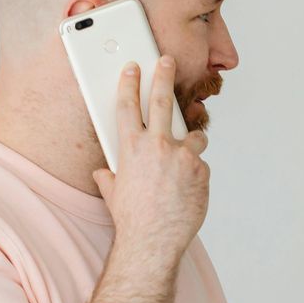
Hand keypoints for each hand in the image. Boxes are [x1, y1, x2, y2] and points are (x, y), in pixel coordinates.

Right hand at [92, 56, 209, 266]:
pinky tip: (187, 189)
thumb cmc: (131, 219)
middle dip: (164, 76)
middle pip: (162, 101)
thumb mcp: (112, 193)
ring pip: (194, 136)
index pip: (128, 105)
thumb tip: (102, 174)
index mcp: (131, 148)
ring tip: (184, 157)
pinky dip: (196, 173)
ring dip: (191, 142)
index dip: (130, 83)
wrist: (153, 241)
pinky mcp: (201, 170)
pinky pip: (201, 164)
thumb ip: (109, 178)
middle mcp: (157, 146)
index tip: (134, 68)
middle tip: (168, 61)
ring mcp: (182, 156)